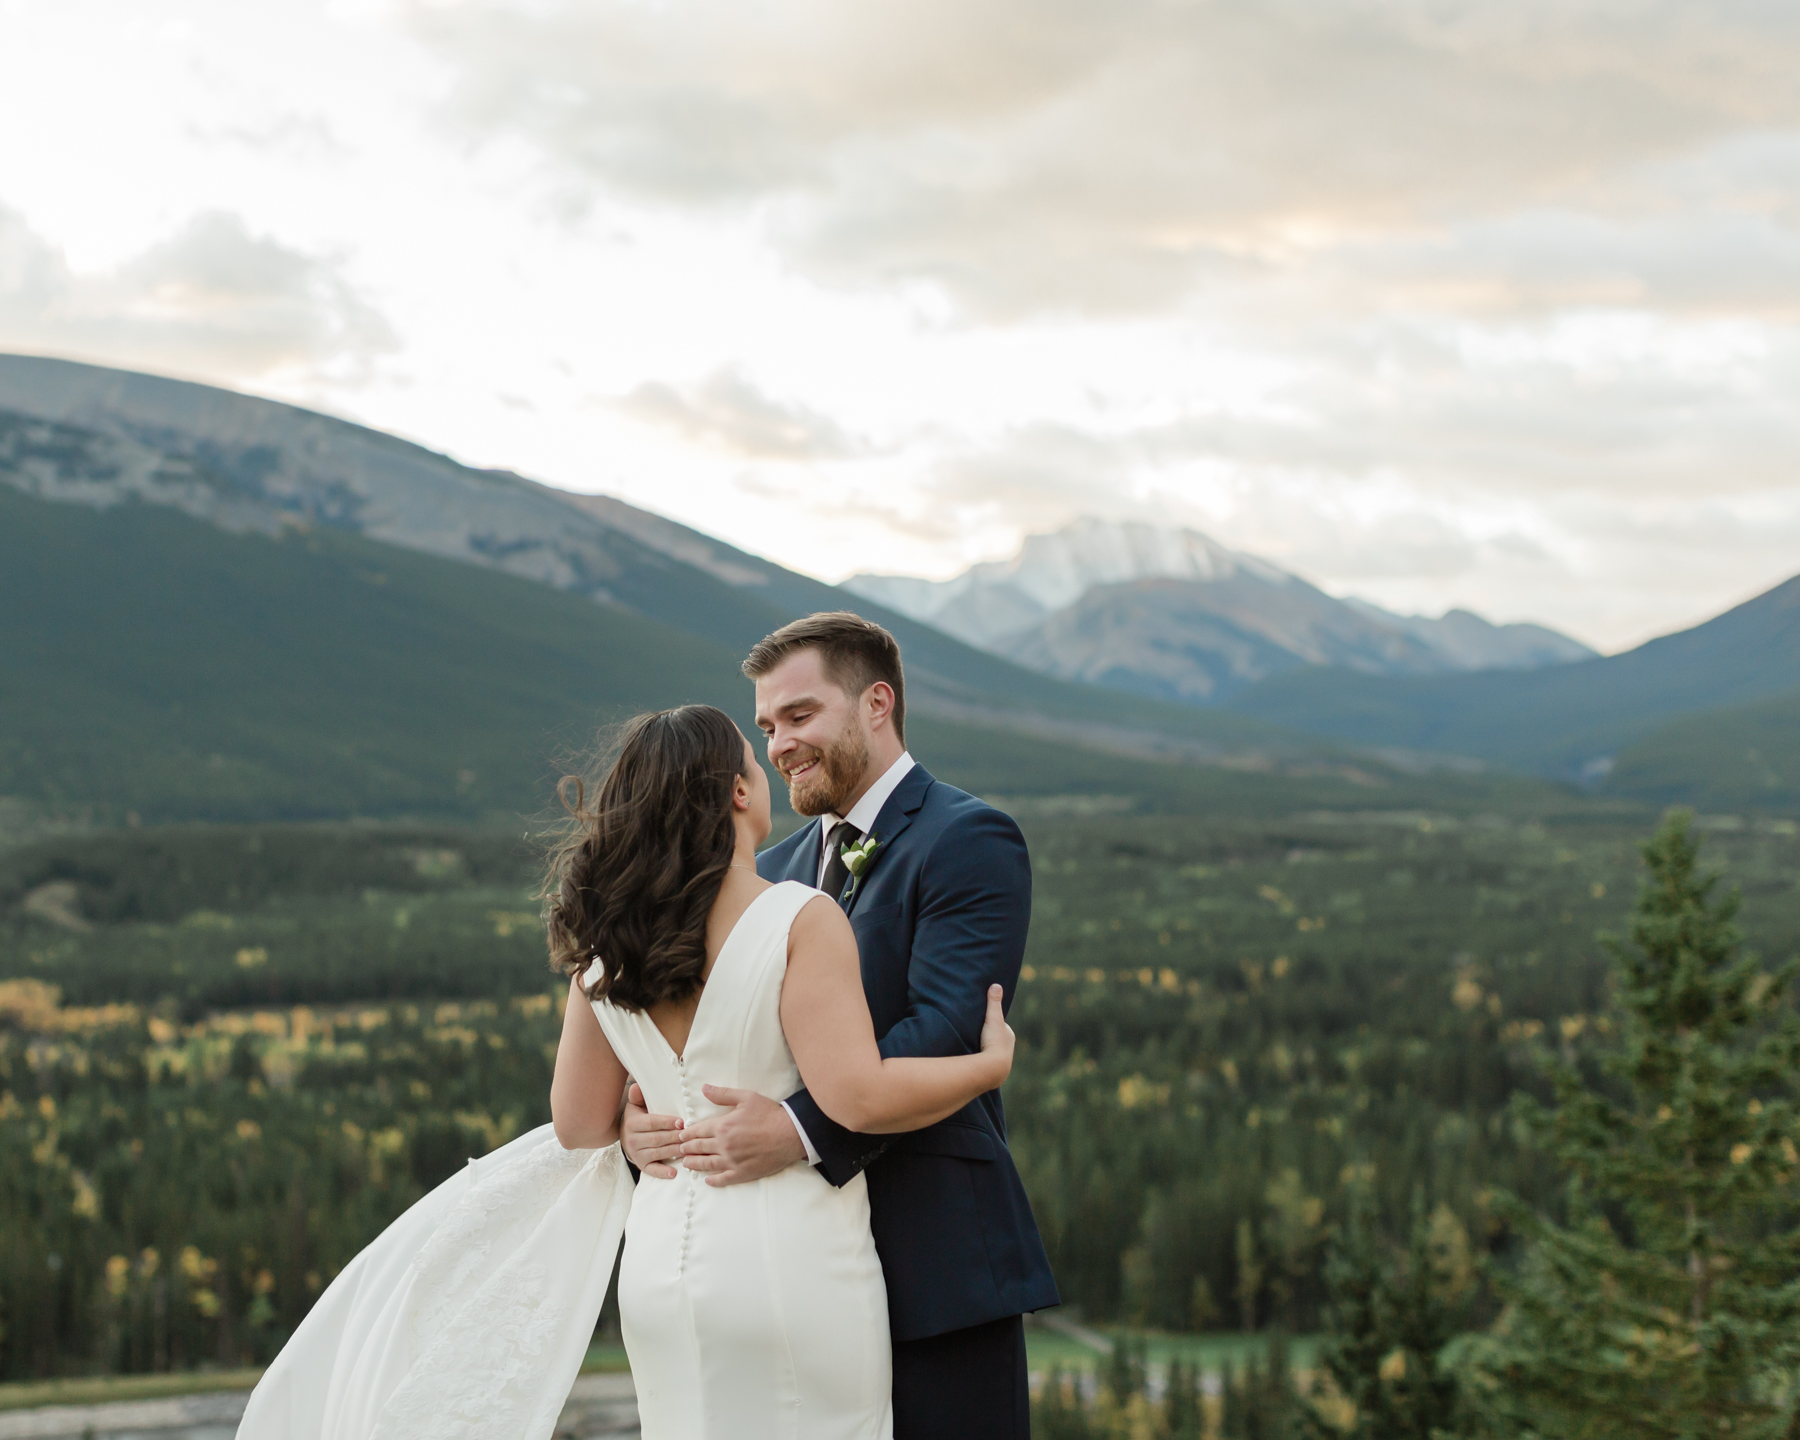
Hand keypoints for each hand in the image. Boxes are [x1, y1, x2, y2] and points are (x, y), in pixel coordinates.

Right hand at [619, 1082, 682, 1178]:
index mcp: (633, 1123)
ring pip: (658, 1153)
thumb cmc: (637, 1118)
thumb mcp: (635, 1105)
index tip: (681, 1122)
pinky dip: (662, 1172)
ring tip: (689, 1149)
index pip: (651, 1123)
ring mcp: (637, 1154)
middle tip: (690, 1136)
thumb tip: (637, 1085)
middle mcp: (633, 1140)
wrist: (626, 1137)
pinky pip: (652, 1170)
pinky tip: (674, 1173)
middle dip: (675, 1137)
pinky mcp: (641, 1165)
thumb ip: (638, 1096)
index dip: (667, 1123)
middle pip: (657, 1139)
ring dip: (674, 1151)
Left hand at [678, 1086, 805, 1187]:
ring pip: (706, 1164)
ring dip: (694, 1164)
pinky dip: (713, 1180)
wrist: (790, 1134)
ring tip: (687, 1164)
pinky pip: (723, 1179)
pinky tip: (707, 1180)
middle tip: (680, 1150)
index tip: (680, 1136)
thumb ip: (723, 1094)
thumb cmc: (769, 1114)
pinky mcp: (742, 1173)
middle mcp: (723, 1145)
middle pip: (698, 1148)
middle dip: (687, 1149)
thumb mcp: (746, 1097)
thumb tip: (704, 1088)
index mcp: (722, 1126)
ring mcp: (732, 1161)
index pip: (697, 1131)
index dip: (687, 1134)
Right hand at [979, 983, 1013, 1086]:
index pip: (999, 1026)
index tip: (982, 1020)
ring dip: (985, 1049)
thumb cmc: (994, 1041)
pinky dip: (983, 1060)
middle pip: (996, 1038)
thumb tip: (996, 985)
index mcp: (1009, 1035)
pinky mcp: (995, 1071)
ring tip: (974, 1047)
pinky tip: (976, 1060)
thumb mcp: (993, 1018)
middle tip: (976, 1033)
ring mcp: (1002, 1060)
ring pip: (992, 1051)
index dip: (991, 1022)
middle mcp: (1008, 1048)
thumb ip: (993, 1002)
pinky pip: (988, 1062)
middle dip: (988, 1036)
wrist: (994, 1067)